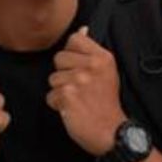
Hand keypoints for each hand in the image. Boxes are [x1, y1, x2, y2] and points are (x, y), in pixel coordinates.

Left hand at [47, 27, 126, 156]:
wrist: (111, 132)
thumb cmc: (107, 103)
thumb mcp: (107, 72)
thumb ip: (92, 51)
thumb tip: (82, 29)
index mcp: (103, 57)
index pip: (74, 39)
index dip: (72, 54)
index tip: (80, 68)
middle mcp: (92, 66)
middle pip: (59, 58)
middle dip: (64, 73)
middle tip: (80, 88)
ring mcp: (79, 80)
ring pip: (52, 78)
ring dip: (60, 91)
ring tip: (77, 100)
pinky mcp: (67, 96)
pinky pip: (50, 95)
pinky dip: (58, 105)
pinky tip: (72, 109)